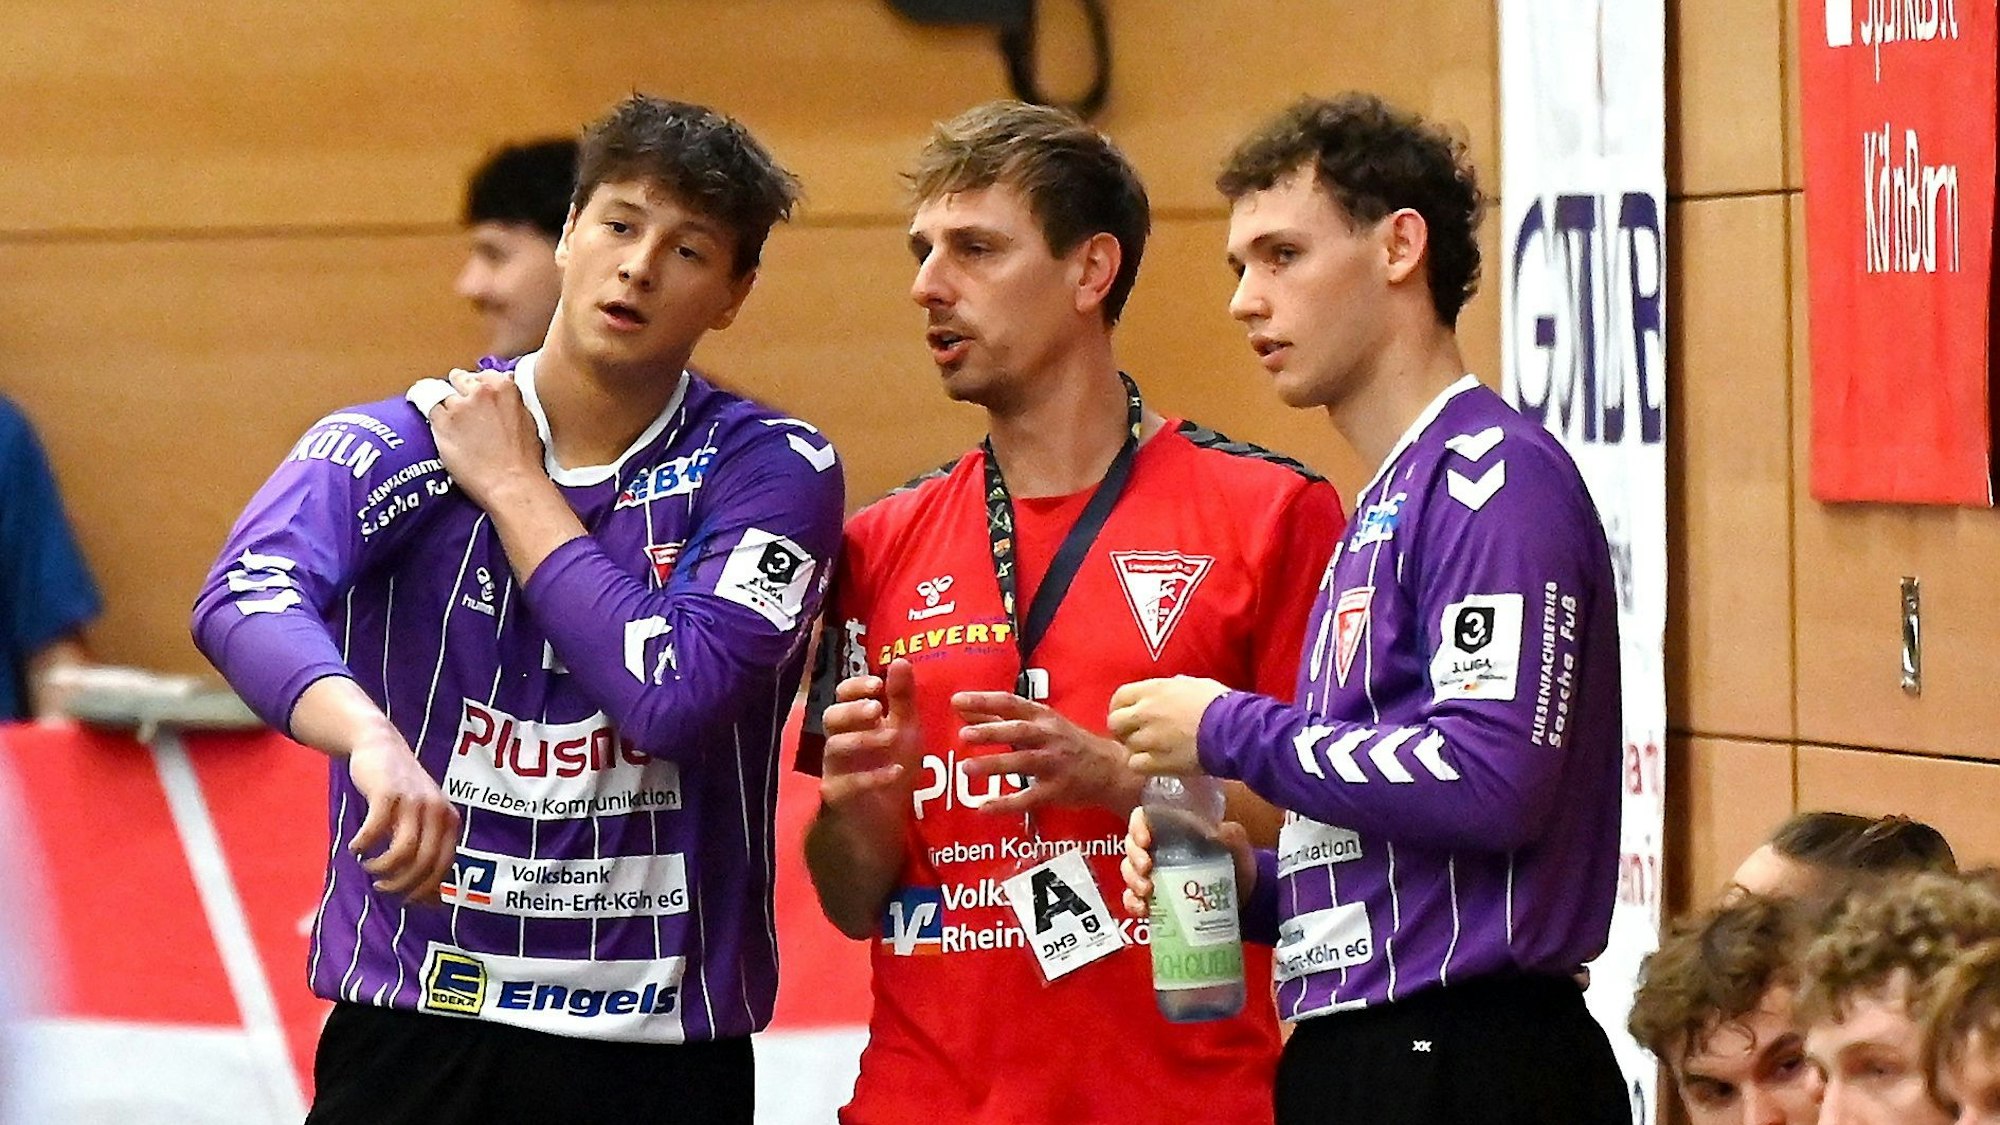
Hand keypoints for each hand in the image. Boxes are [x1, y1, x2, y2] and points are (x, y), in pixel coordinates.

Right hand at [345, 725, 459, 902]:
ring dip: (382, 867)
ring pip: (403, 851)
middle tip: (381, 886)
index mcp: (449, 821)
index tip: (403, 899)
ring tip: (368, 865)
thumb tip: (434, 903)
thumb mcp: (422, 822)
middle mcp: (437, 811)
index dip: (423, 889)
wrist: (381, 745)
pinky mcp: (388, 793)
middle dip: (400, 883)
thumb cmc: (402, 793)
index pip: (443, 867)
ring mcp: (414, 801)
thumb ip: (429, 857)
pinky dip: (364, 845)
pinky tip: (356, 847)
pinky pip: (376, 830)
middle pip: (423, 863)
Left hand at [429, 368, 547, 511]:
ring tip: (453, 427)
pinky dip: (433, 419)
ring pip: (442, 396)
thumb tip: (503, 401)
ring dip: (446, 409)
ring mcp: (458, 407)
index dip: (477, 386)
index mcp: (504, 387)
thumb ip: (511, 403)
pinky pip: (428, 411)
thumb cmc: (524, 461)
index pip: (481, 375)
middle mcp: (480, 392)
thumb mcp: (528, 421)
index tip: (475, 395)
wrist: (511, 483)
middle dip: (459, 392)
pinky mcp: (441, 424)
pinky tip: (438, 428)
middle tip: (463, 411)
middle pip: (459, 379)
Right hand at [818, 659, 920, 820]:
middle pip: (830, 717)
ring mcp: (835, 769)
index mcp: (854, 722)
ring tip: (891, 739)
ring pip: (834, 748)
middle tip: (876, 709)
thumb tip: (900, 660)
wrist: (884, 822)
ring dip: (863, 740)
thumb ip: (902, 698)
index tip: (877, 684)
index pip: (842, 695)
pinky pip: (844, 785)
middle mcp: (839, 741)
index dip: (855, 687)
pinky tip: (895, 773)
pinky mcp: (837, 797)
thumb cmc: (891, 768)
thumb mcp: (904, 730)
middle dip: (852, 710)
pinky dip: (870, 777)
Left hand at [953, 691, 1139, 813]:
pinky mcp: (1058, 790)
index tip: (957, 700)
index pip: (1010, 703)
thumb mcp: (1040, 723)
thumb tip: (963, 708)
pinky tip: (984, 808)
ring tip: (967, 768)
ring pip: (1023, 763)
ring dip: (995, 765)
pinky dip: (1007, 804)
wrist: (1110, 769)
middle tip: (964, 735)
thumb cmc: (1068, 743)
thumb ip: (1000, 717)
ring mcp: (1055, 764)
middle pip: (1019, 731)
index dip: (984, 701)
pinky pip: (1030, 798)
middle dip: (992, 732)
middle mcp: (1049, 737)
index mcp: (1042, 718)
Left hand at [1107, 676, 1231, 776]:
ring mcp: (1148, 738)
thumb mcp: (1194, 684)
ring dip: (1137, 748)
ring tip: (1154, 750)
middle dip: (1123, 730)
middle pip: (1115, 723)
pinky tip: (1156, 763)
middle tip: (1137, 735)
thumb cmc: (1220, 703)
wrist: (1233, 729)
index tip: (1128, 715)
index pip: (1119, 697)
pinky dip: (1143, 765)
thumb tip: (1169, 689)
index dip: (1120, 707)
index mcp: (1153, 690)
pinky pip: (1135, 764)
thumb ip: (1173, 687)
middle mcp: (1145, 712)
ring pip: (1126, 745)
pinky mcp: (1157, 761)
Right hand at [1119, 806, 1255, 916]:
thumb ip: (1230, 834)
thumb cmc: (1239, 865)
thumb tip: (1218, 832)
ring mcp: (1156, 875)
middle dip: (1133, 858)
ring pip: (1129, 872)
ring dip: (1132, 880)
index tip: (1145, 841)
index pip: (1144, 818)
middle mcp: (1159, 849)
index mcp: (1173, 828)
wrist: (1247, 900)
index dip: (1137, 826)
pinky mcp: (1156, 899)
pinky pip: (1133, 899)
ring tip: (1147, 891)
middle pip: (1131, 846)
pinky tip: (1143, 909)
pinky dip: (1132, 904)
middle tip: (1146, 869)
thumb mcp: (1238, 843)